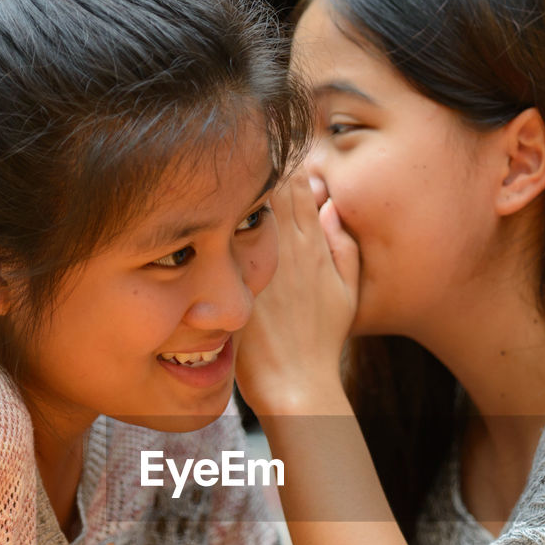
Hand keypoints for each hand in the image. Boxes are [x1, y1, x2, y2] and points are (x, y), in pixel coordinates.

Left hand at [235, 172, 359, 416]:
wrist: (298, 383)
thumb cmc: (321, 342)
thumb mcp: (347, 292)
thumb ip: (343, 247)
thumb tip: (330, 206)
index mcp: (315, 246)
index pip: (296, 181)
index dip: (277, 164)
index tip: (258, 161)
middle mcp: (290, 248)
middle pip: (270, 184)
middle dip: (250, 169)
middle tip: (229, 165)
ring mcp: (263, 264)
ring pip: (246, 206)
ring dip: (229, 192)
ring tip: (211, 186)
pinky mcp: (239, 284)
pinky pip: (223, 241)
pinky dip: (212, 223)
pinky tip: (197, 216)